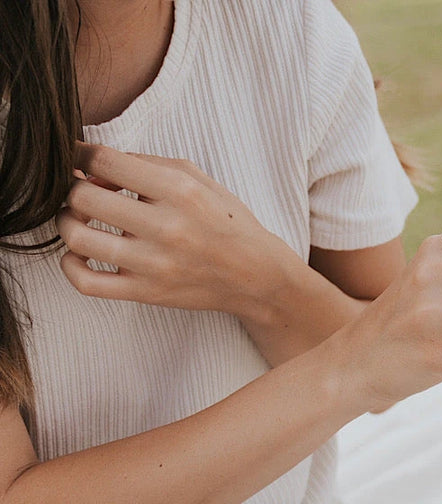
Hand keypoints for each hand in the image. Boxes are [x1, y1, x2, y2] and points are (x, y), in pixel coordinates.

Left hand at [57, 143, 300, 316]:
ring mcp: (154, 264)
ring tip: (77, 218)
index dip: (78, 154)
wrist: (255, 275)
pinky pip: (86, 283)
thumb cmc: (225, 223)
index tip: (74, 157)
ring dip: (66, 222)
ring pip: (77, 238)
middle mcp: (167, 227)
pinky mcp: (147, 293)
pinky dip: (69, 266)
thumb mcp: (198, 180)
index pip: (104, 161)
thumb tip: (92, 167)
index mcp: (180, 191)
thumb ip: (147, 165)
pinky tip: (78, 254)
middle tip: (80, 189)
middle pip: (83, 197)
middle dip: (72, 188)